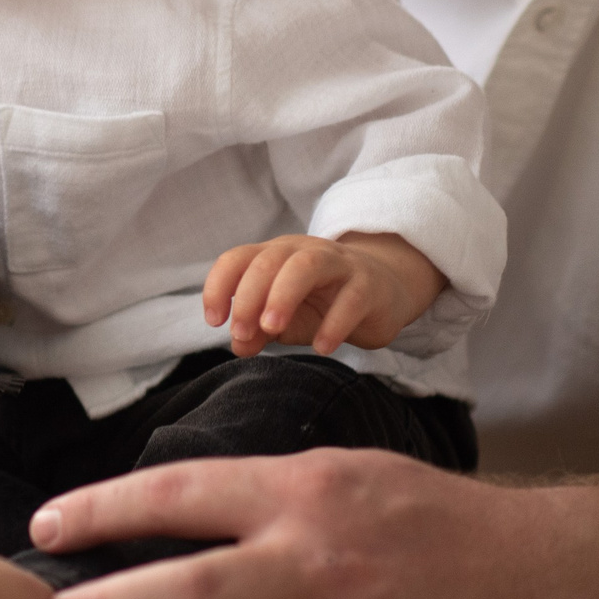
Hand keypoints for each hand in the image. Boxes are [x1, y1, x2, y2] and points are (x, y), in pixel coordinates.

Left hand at [33, 449, 567, 598]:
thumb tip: (155, 517)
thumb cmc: (430, 524)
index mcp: (306, 489)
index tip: (47, 529)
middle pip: (181, 592)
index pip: (179, 494)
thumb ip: (259, 493)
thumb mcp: (344, 473)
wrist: (546, 581)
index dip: (102, 512)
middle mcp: (318, 560)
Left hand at [202, 231, 443, 356]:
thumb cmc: (325, 303)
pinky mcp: (368, 284)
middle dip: (248, 297)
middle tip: (241, 332)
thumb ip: (259, 330)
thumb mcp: (287, 319)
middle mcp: (303, 251)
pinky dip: (334, 324)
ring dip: (282, 296)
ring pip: (305, 266)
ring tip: (272, 329)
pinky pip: (350, 299)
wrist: (384, 291)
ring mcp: (338, 264)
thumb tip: (237, 346)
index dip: (219, 286)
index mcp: (275, 255)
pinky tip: (322, 347)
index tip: (214, 321)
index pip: (237, 259)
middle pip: (268, 261)